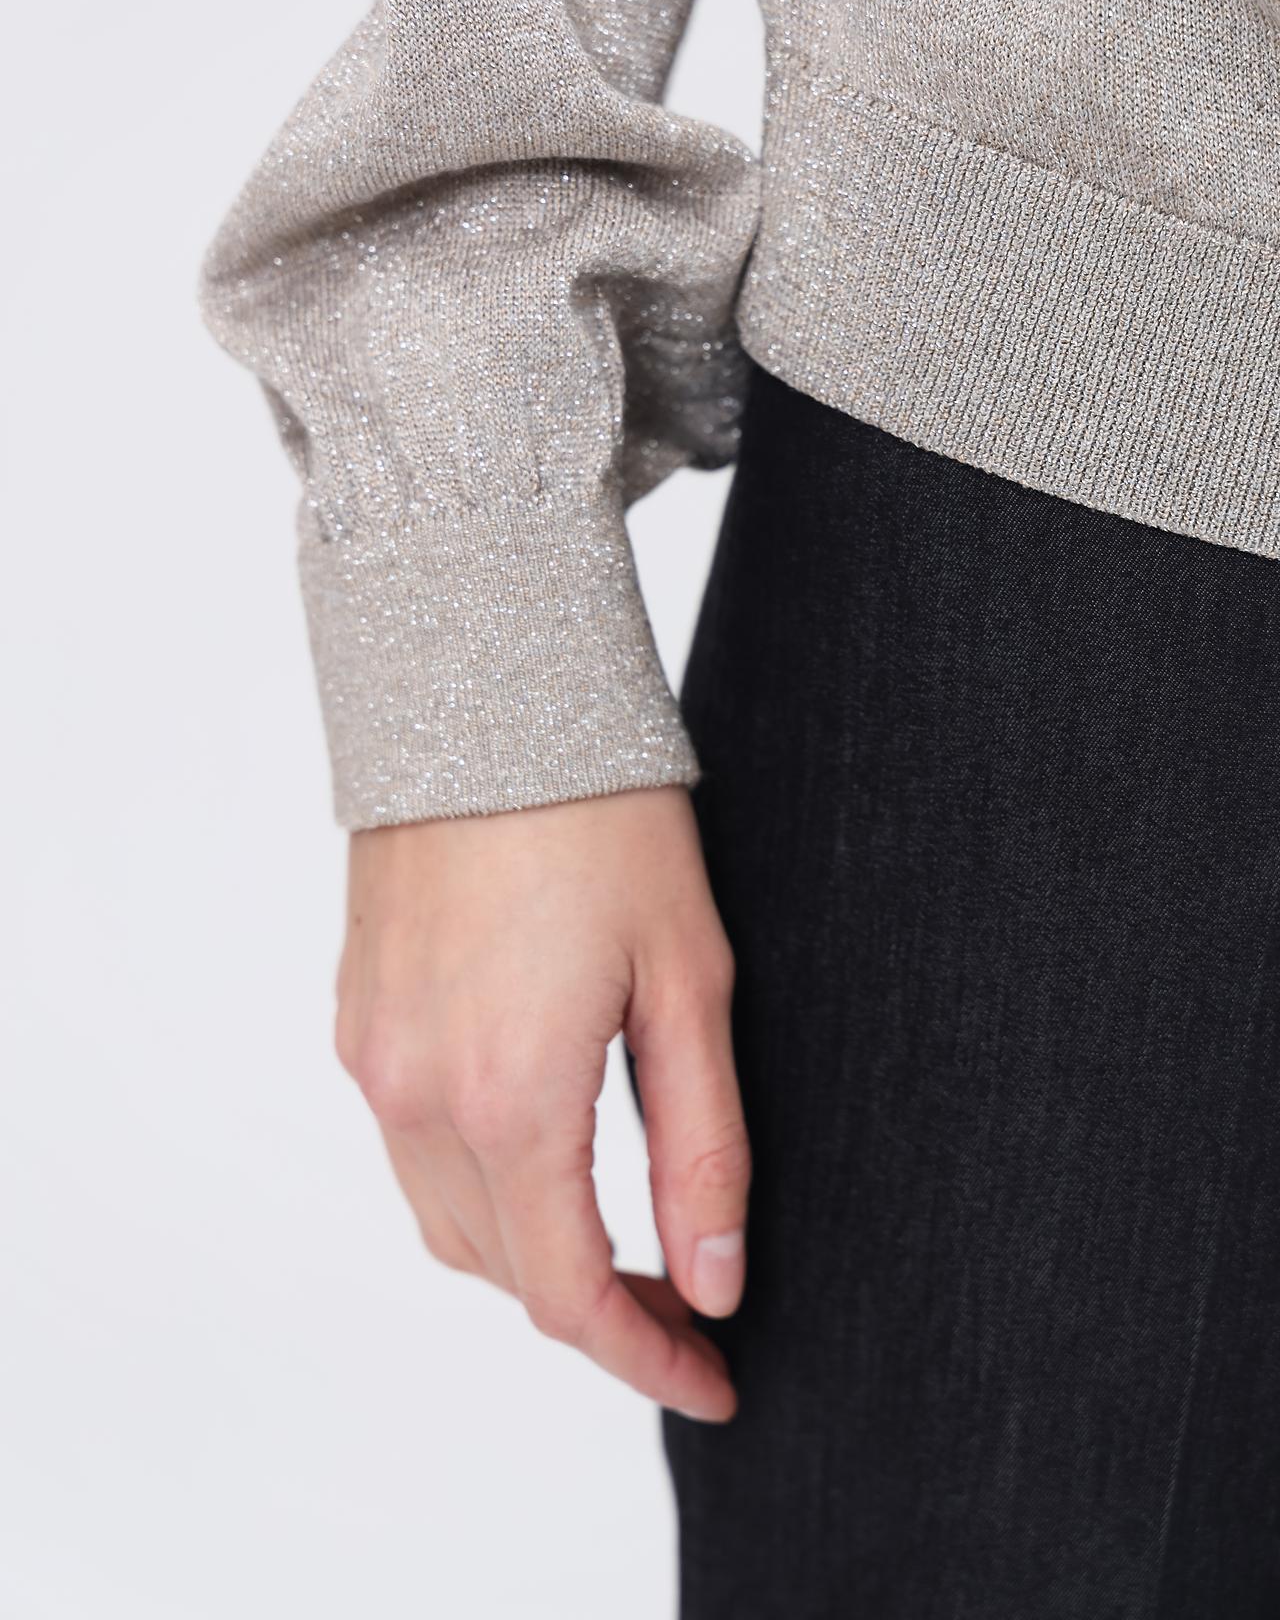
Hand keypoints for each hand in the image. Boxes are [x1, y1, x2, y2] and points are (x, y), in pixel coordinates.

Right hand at [334, 784, 749, 1420]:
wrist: (482, 691)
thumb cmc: (603, 818)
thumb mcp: (688, 983)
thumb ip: (701, 1148)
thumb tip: (715, 1281)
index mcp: (511, 1098)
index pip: (572, 1295)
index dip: (648, 1358)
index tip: (715, 1379)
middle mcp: (418, 1094)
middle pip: (504, 1271)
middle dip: (600, 1312)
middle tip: (690, 1307)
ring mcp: (372, 1056)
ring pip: (446, 1219)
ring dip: (531, 1258)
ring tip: (624, 1246)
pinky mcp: (357, 1016)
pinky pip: (408, 1148)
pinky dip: (477, 1189)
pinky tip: (541, 1157)